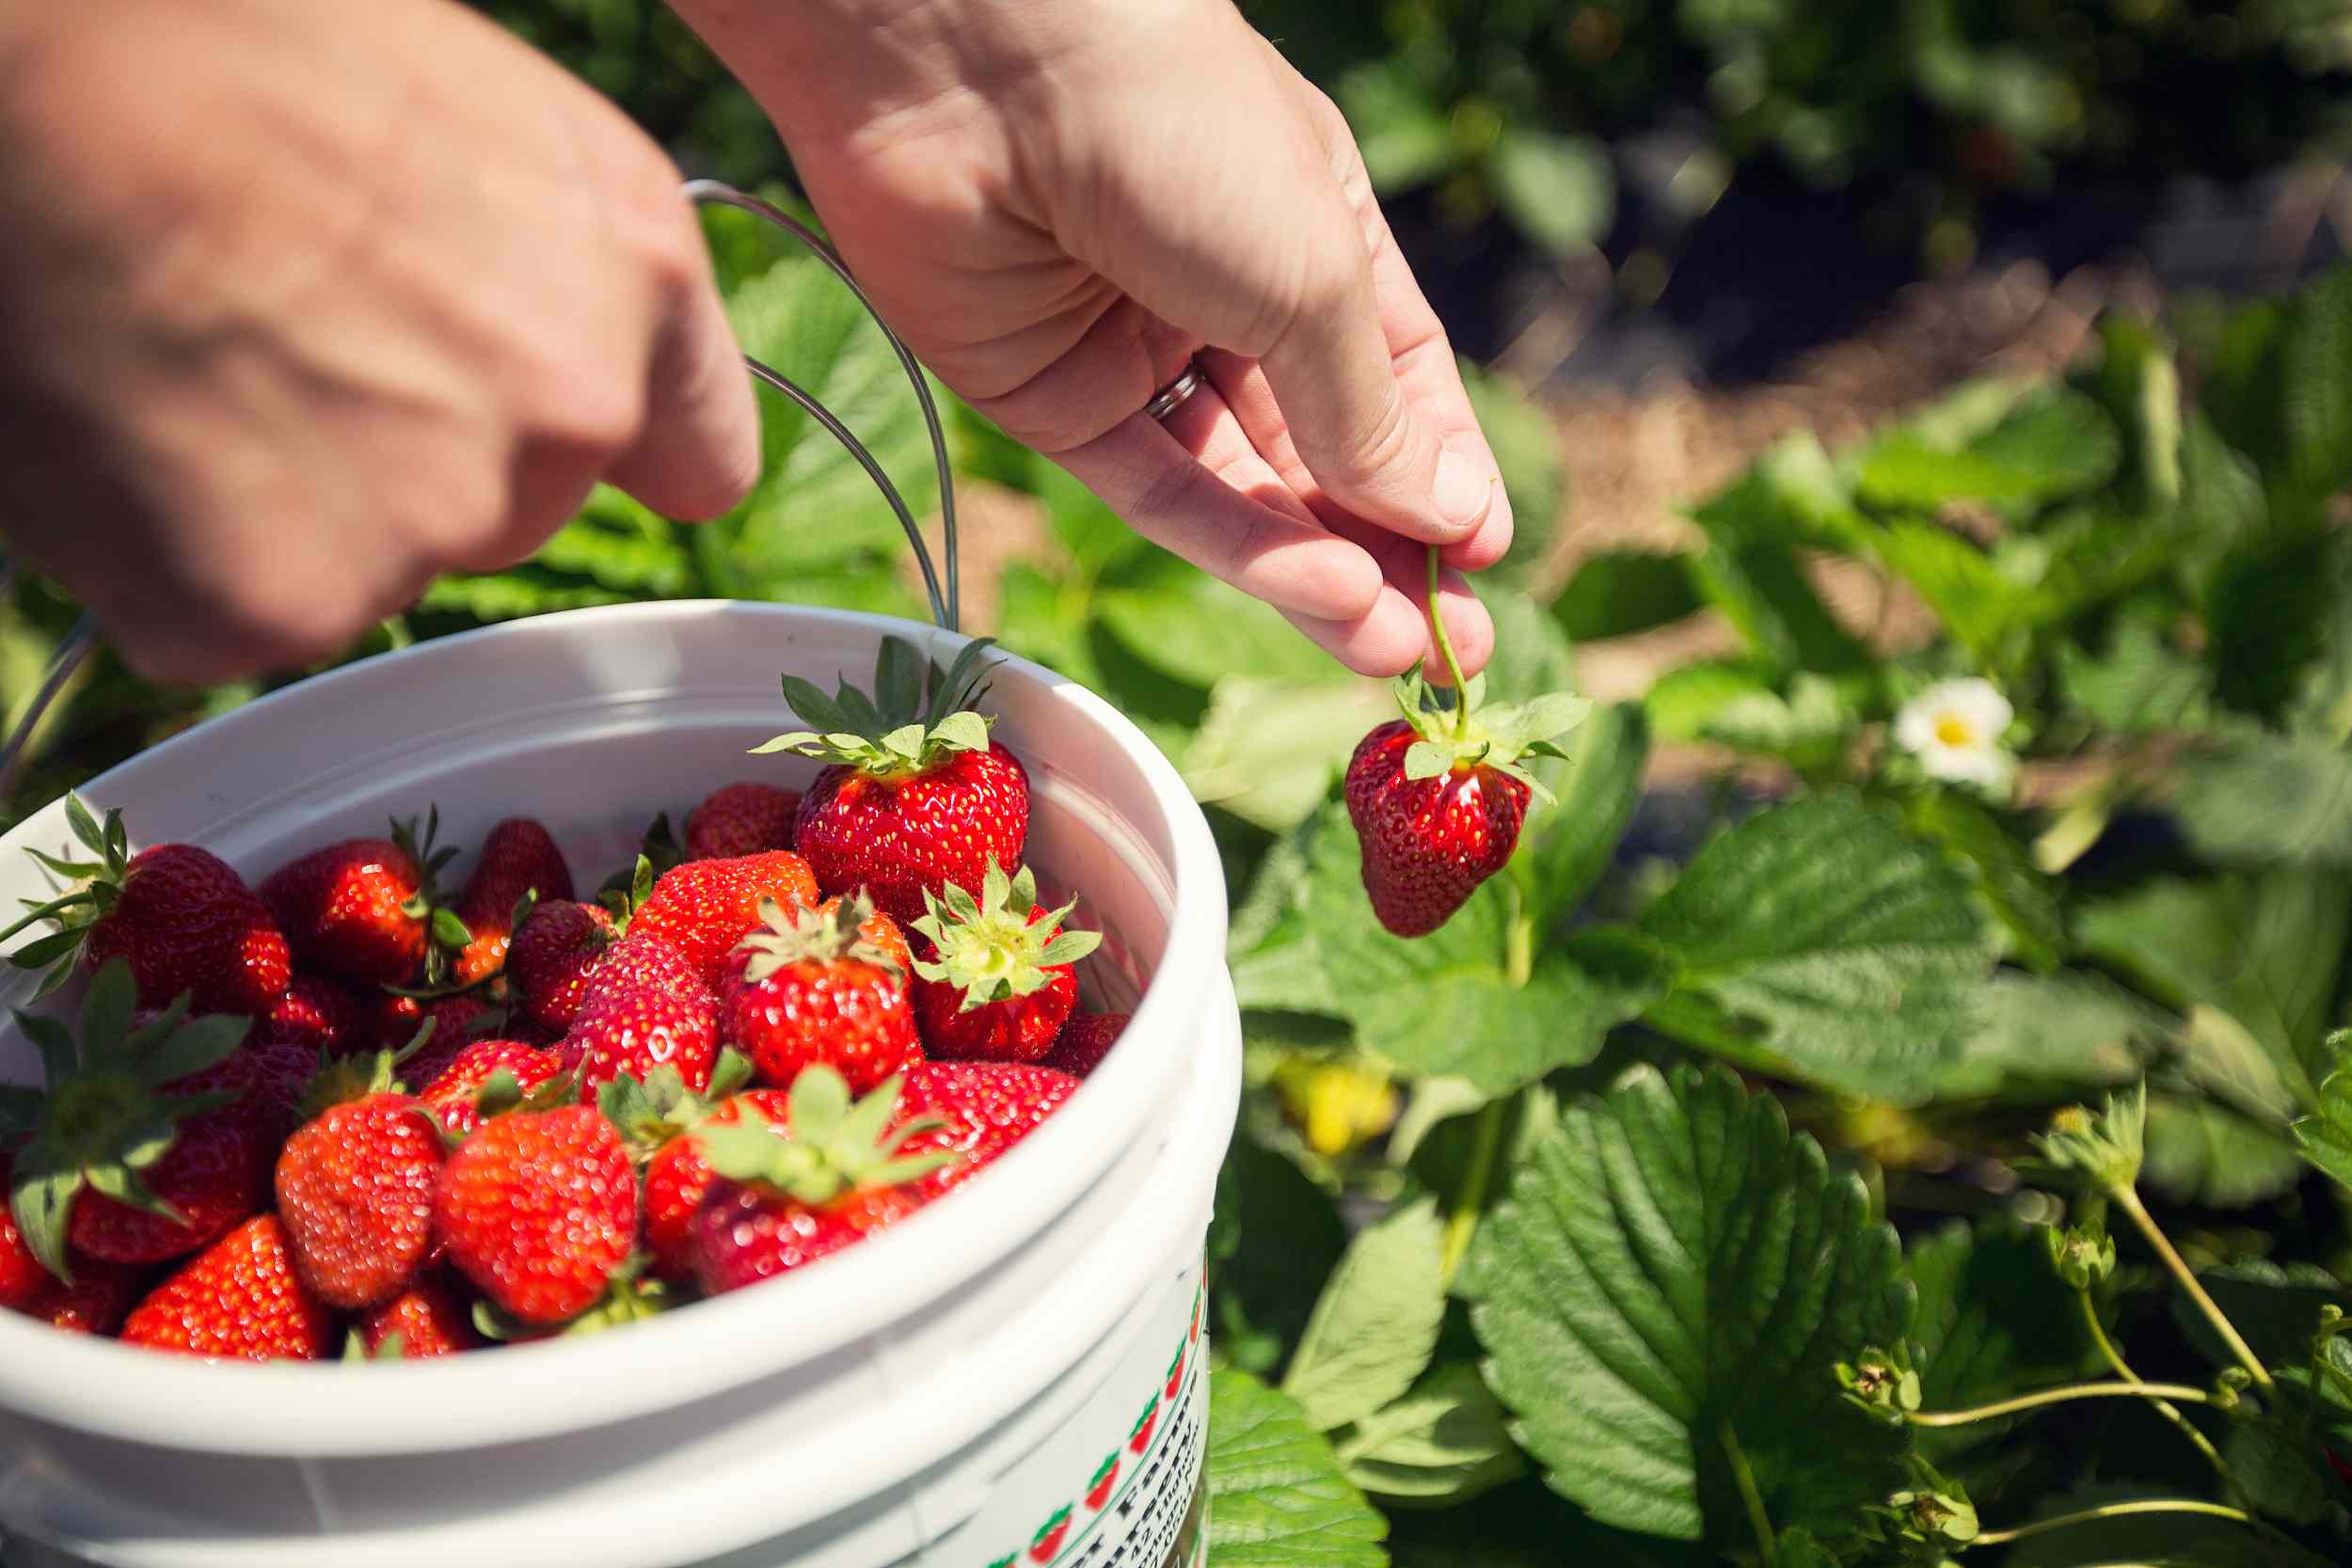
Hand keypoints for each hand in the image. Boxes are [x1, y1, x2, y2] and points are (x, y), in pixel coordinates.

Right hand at [0, 0, 758, 682]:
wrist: (23, 90)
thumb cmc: (212, 44)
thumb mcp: (454, 108)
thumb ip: (542, 255)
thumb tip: (543, 340)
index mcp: (634, 268)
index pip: (699, 453)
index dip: (613, 448)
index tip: (543, 440)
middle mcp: (569, 407)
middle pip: (513, 508)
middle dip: (413, 461)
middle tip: (275, 340)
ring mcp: (432, 519)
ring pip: (376, 565)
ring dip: (286, 509)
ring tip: (182, 362)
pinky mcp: (283, 601)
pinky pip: (238, 617)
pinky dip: (175, 562)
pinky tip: (124, 439)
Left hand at [671, 0, 1505, 676]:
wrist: (975, 65)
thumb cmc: (1181, 129)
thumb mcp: (1314, 273)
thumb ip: (1369, 412)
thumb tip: (1444, 521)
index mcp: (1309, 226)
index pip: (1393, 375)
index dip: (1437, 470)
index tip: (1482, 557)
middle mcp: (1223, 290)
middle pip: (1316, 449)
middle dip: (1384, 548)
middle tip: (1451, 650)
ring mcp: (1131, 349)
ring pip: (1238, 488)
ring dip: (1317, 569)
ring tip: (1391, 648)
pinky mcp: (1043, 398)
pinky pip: (1151, 491)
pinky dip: (1232, 546)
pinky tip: (1314, 594)